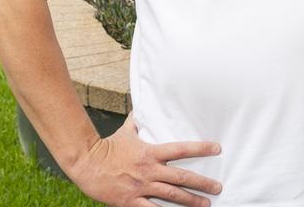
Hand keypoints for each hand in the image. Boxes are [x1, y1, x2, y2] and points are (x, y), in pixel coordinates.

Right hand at [66, 113, 220, 206]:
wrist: (85, 162)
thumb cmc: (107, 146)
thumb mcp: (126, 131)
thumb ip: (138, 121)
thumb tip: (144, 107)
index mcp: (151, 153)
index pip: (182, 149)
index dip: (201, 148)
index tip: (218, 148)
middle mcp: (149, 170)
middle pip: (182, 178)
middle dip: (202, 183)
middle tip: (218, 188)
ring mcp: (140, 187)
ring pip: (171, 196)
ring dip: (191, 201)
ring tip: (206, 205)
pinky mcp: (129, 201)